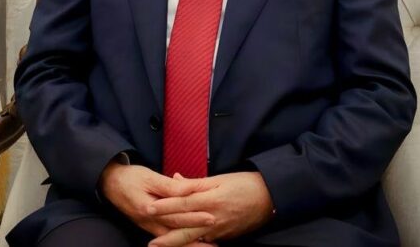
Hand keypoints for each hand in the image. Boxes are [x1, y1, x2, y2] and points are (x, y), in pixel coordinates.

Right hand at [98, 162, 216, 236]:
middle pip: (176, 232)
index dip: (195, 217)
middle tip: (215, 242)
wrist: (109, 183)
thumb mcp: (149, 177)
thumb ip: (169, 186)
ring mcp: (149, 227)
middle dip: (197, 237)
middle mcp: (149, 222)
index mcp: (149, 209)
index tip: (212, 217)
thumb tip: (188, 189)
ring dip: (190, 244)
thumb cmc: (130, 177)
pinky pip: (167, 238)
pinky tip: (192, 242)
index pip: (176, 215)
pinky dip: (180, 242)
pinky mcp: (149, 227)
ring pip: (172, 240)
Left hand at [146, 172, 273, 244]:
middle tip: (150, 243)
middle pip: (185, 231)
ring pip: (194, 239)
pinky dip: (193, 244)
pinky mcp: (225, 236)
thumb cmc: (244, 184)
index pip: (182, 204)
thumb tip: (174, 179)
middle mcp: (214, 218)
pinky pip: (206, 241)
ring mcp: (220, 231)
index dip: (164, 207)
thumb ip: (195, 183)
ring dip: (177, 243)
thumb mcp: (219, 179)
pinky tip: (183, 245)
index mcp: (211, 200)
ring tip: (161, 246)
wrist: (270, 198)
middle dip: (167, 238)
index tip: (148, 208)